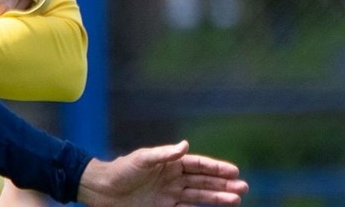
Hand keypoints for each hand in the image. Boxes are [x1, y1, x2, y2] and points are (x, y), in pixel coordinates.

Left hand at [76, 141, 247, 206]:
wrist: (101, 190)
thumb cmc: (120, 170)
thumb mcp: (141, 160)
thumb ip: (164, 154)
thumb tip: (185, 145)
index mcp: (169, 163)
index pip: (198, 165)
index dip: (216, 168)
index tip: (234, 171)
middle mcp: (172, 178)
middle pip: (203, 181)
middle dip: (223, 183)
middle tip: (243, 187)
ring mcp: (169, 194)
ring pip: (199, 196)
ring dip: (217, 197)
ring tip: (236, 198)